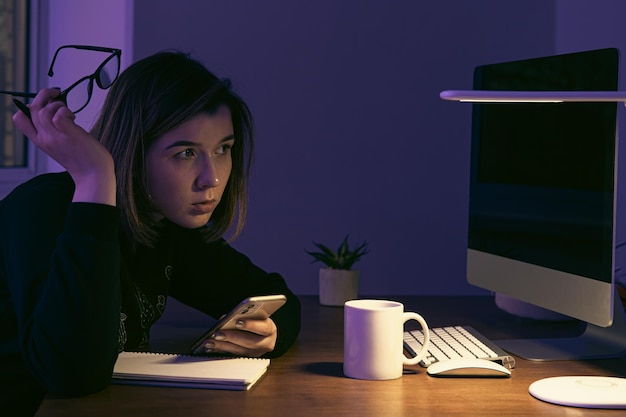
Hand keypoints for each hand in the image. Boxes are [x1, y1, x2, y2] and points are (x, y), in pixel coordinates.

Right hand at [12, 88, 115, 204]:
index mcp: (40, 141)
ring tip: (69, 113)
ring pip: (43, 110)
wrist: (94, 176)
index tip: (42, 104)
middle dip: (43, 95)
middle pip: (31, 109)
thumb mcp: (61, 144)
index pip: (19, 120)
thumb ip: (55, 130)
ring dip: (57, 104)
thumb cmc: (83, 159)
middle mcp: (44, 139)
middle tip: (56, 93)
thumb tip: (56, 109)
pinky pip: (59, 114)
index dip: (27, 106)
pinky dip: (66, 110)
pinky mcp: (68, 135)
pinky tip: (74, 118)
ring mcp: (55, 137)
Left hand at [203, 318, 277, 356]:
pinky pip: (233, 355)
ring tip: (210, 341)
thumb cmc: (257, 321)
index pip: (263, 328)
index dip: (251, 325)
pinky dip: (221, 350)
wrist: (264, 334)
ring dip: (223, 346)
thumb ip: (244, 316)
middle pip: (249, 342)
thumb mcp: (256, 316)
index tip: (238, 321)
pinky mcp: (247, 359)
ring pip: (240, 351)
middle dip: (232, 337)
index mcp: (270, 330)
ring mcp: (257, 354)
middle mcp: (266, 344)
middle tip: (218, 334)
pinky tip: (211, 347)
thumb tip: (226, 320)